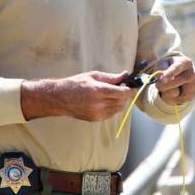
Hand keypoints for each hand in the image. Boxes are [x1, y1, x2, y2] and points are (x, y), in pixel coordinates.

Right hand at [21, 71, 136, 121]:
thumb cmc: (75, 84)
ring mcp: (97, 113)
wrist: (60, 98)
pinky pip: (111, 114)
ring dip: (119, 101)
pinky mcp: (95, 119)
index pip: (122, 93)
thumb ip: (111, 77)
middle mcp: (98, 104)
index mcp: (97, 90)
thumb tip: (125, 75)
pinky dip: (112, 107)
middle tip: (121, 88)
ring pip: (118, 109)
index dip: (131, 90)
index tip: (134, 87)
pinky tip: (105, 101)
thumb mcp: (93, 76)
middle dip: (125, 95)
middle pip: (122, 101)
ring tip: (111, 94)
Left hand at [154, 55, 194, 105]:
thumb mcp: (162, 64)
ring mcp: (194, 85)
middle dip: (161, 86)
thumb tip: (159, 78)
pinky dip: (171, 99)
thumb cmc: (169, 67)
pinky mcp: (192, 95)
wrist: (180, 73)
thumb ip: (160, 69)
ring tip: (168, 86)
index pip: (176, 68)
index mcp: (185, 62)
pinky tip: (173, 92)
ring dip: (166, 92)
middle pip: (173, 83)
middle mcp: (192, 73)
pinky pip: (177, 101)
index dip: (169, 74)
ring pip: (174, 94)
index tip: (162, 79)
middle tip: (157, 84)